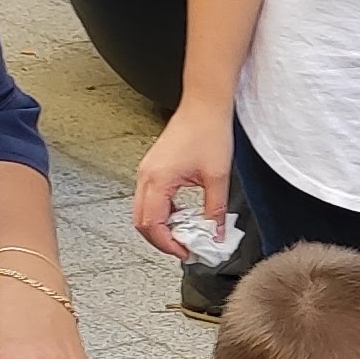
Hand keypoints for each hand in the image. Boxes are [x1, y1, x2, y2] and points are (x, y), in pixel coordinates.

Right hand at [132, 98, 230, 256]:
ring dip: (161, 227)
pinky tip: (182, 216)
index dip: (167, 244)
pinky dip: (162, 213)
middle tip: (184, 248)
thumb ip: (215, 210)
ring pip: (144, 211)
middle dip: (161, 240)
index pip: (152, 225)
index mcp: (158, 180)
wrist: (204, 106)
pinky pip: (150, 199)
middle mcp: (146, 177)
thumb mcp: (217, 177)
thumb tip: (215, 235)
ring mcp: (147, 172)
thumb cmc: (208, 131)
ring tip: (185, 234)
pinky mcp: (153, 168)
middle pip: (142, 222)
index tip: (185, 252)